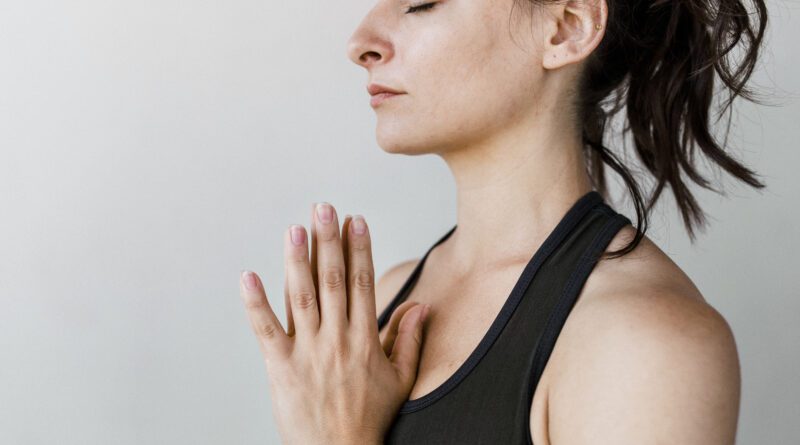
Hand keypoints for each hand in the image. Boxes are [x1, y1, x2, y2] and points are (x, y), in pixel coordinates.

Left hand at [239, 202, 430, 444]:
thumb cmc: (370, 419)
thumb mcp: (401, 381)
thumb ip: (409, 340)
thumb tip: (420, 306)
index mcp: (365, 338)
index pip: (363, 283)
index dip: (359, 249)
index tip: (356, 220)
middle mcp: (337, 338)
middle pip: (332, 280)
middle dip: (328, 241)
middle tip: (324, 208)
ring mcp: (308, 351)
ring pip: (301, 296)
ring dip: (297, 259)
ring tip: (295, 228)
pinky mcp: (281, 367)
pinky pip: (266, 330)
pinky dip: (256, 303)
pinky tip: (248, 276)